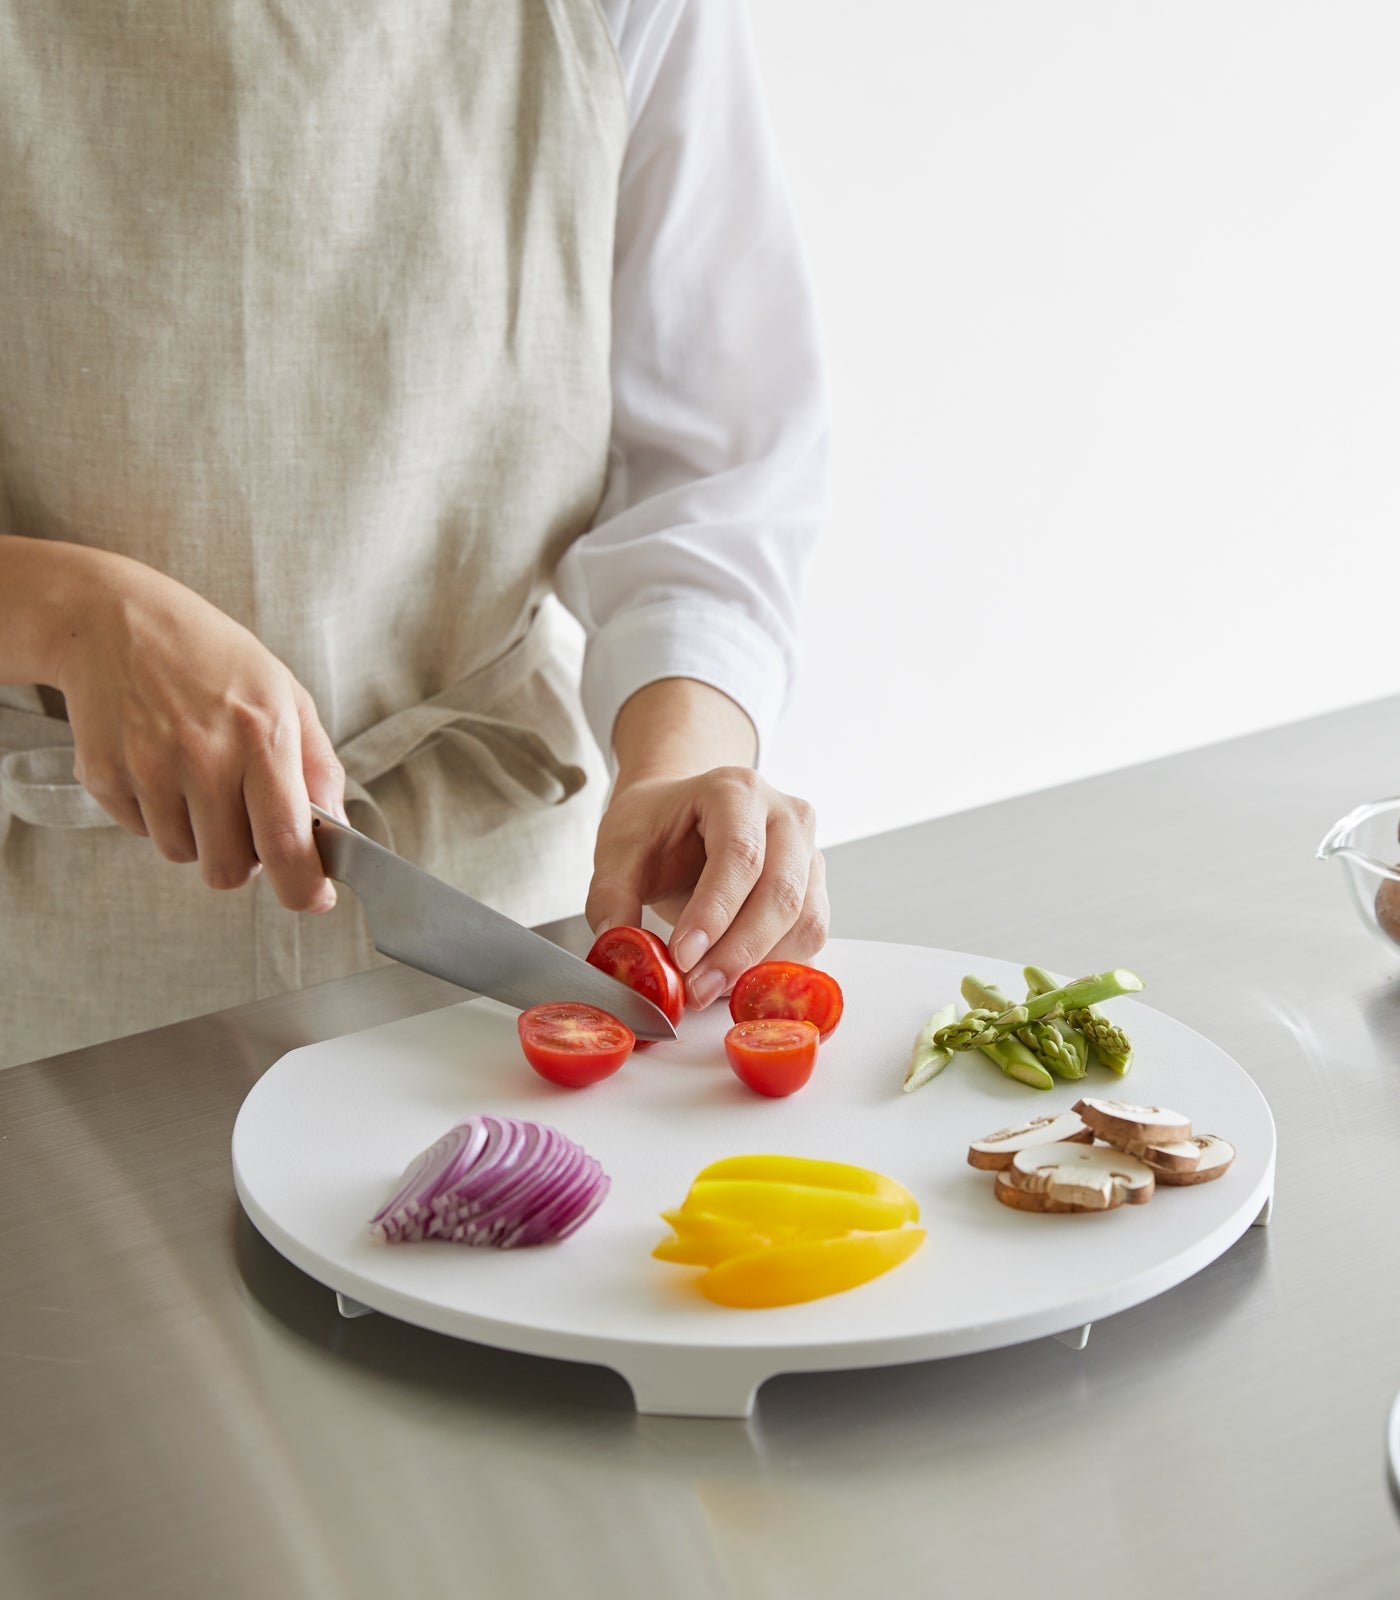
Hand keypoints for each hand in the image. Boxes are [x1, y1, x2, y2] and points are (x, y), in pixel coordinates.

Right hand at [52, 549, 344, 909]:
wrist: (118, 621)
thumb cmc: (213, 659)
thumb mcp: (287, 696)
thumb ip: (317, 768)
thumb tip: (335, 833)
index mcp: (261, 735)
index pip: (285, 842)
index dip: (303, 887)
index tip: (312, 898)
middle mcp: (204, 756)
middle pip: (229, 869)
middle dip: (243, 860)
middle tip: (243, 819)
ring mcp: (149, 767)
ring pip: (183, 855)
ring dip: (197, 834)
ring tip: (197, 777)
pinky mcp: (104, 774)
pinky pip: (141, 832)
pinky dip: (156, 814)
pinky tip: (159, 765)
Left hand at [586, 766, 828, 1010]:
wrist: (686, 814)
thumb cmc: (660, 823)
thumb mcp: (620, 848)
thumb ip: (611, 895)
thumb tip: (616, 945)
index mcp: (737, 792)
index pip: (740, 854)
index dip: (714, 911)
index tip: (682, 956)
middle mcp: (786, 817)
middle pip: (782, 892)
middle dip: (738, 952)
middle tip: (695, 989)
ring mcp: (808, 853)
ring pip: (805, 921)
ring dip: (760, 966)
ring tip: (708, 987)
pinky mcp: (814, 890)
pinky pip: (809, 939)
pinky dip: (775, 968)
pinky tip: (733, 979)